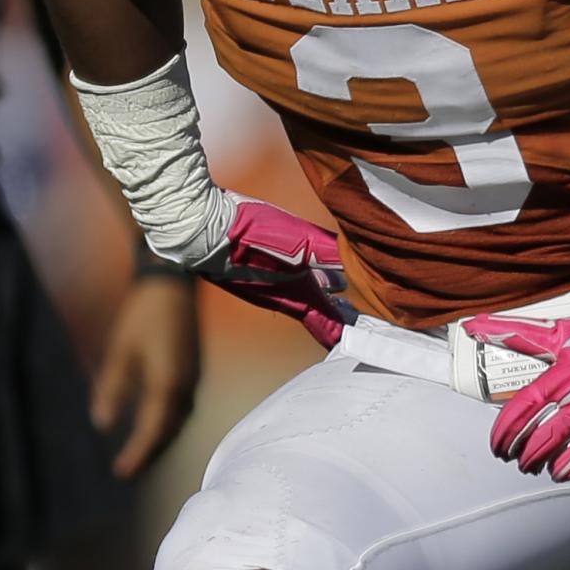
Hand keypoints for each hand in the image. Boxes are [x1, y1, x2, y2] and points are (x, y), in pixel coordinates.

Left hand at [91, 274, 200, 478]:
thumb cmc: (141, 316)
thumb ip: (112, 389)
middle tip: (128, 470)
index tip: (121, 472)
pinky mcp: (193, 371)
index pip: (151, 430)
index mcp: (167, 384)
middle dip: (149, 452)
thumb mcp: (119, 352)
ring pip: (178, 421)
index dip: (137, 453)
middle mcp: (185, 387)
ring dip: (160, 439)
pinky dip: (168, 423)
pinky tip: (155, 424)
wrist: (172, 285)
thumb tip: (101, 424)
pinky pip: (182, 408)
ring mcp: (193, 379)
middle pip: (169, 431)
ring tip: (140, 453)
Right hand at [188, 199, 350, 347]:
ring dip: (324, 292)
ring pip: (302, 293)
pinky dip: (304, 276)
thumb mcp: (300, 242)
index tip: (369, 339)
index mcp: (297, 298)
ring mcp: (263, 285)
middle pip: (317, 310)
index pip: (329, 326)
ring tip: (342, 290)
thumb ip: (331, 253)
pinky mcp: (250, 270)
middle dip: (340, 312)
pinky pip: (285, 278)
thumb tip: (360, 264)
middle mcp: (281, 297)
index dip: (348, 332)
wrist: (200, 230)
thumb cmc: (250, 238)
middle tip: (360, 314)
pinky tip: (306, 264)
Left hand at [460, 309, 569, 486]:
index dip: (503, 436)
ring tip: (550, 468)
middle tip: (521, 461)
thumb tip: (472, 326)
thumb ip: (517, 334)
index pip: (520, 415)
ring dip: (555, 470)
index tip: (498, 447)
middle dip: (525, 458)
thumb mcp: (566, 334)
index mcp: (566, 378)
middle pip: (541, 445)